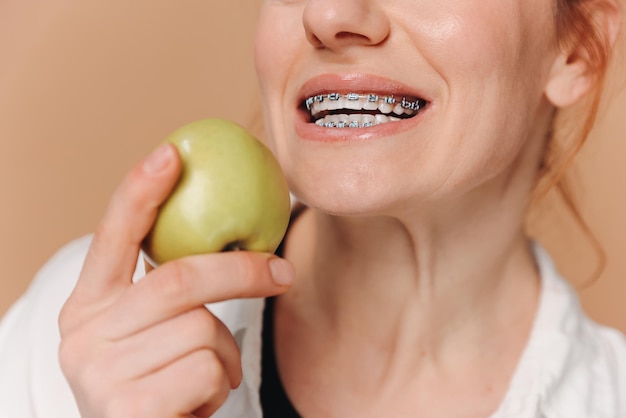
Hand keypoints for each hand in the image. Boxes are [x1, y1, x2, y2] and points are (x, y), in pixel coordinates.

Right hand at [58, 144, 293, 417]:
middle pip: (178, 279)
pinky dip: (220, 385)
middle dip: (242, 272)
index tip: (170, 153)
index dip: (140, 192)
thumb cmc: (159, 385)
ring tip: (204, 378)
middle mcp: (81, 336)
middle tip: (283, 273)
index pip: (111, 238)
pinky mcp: (128, 410)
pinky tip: (194, 405)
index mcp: (86, 307)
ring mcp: (99, 374)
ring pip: (202, 329)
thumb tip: (241, 242)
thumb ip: (173, 293)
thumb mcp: (152, 335)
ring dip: (225, 354)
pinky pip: (207, 370)